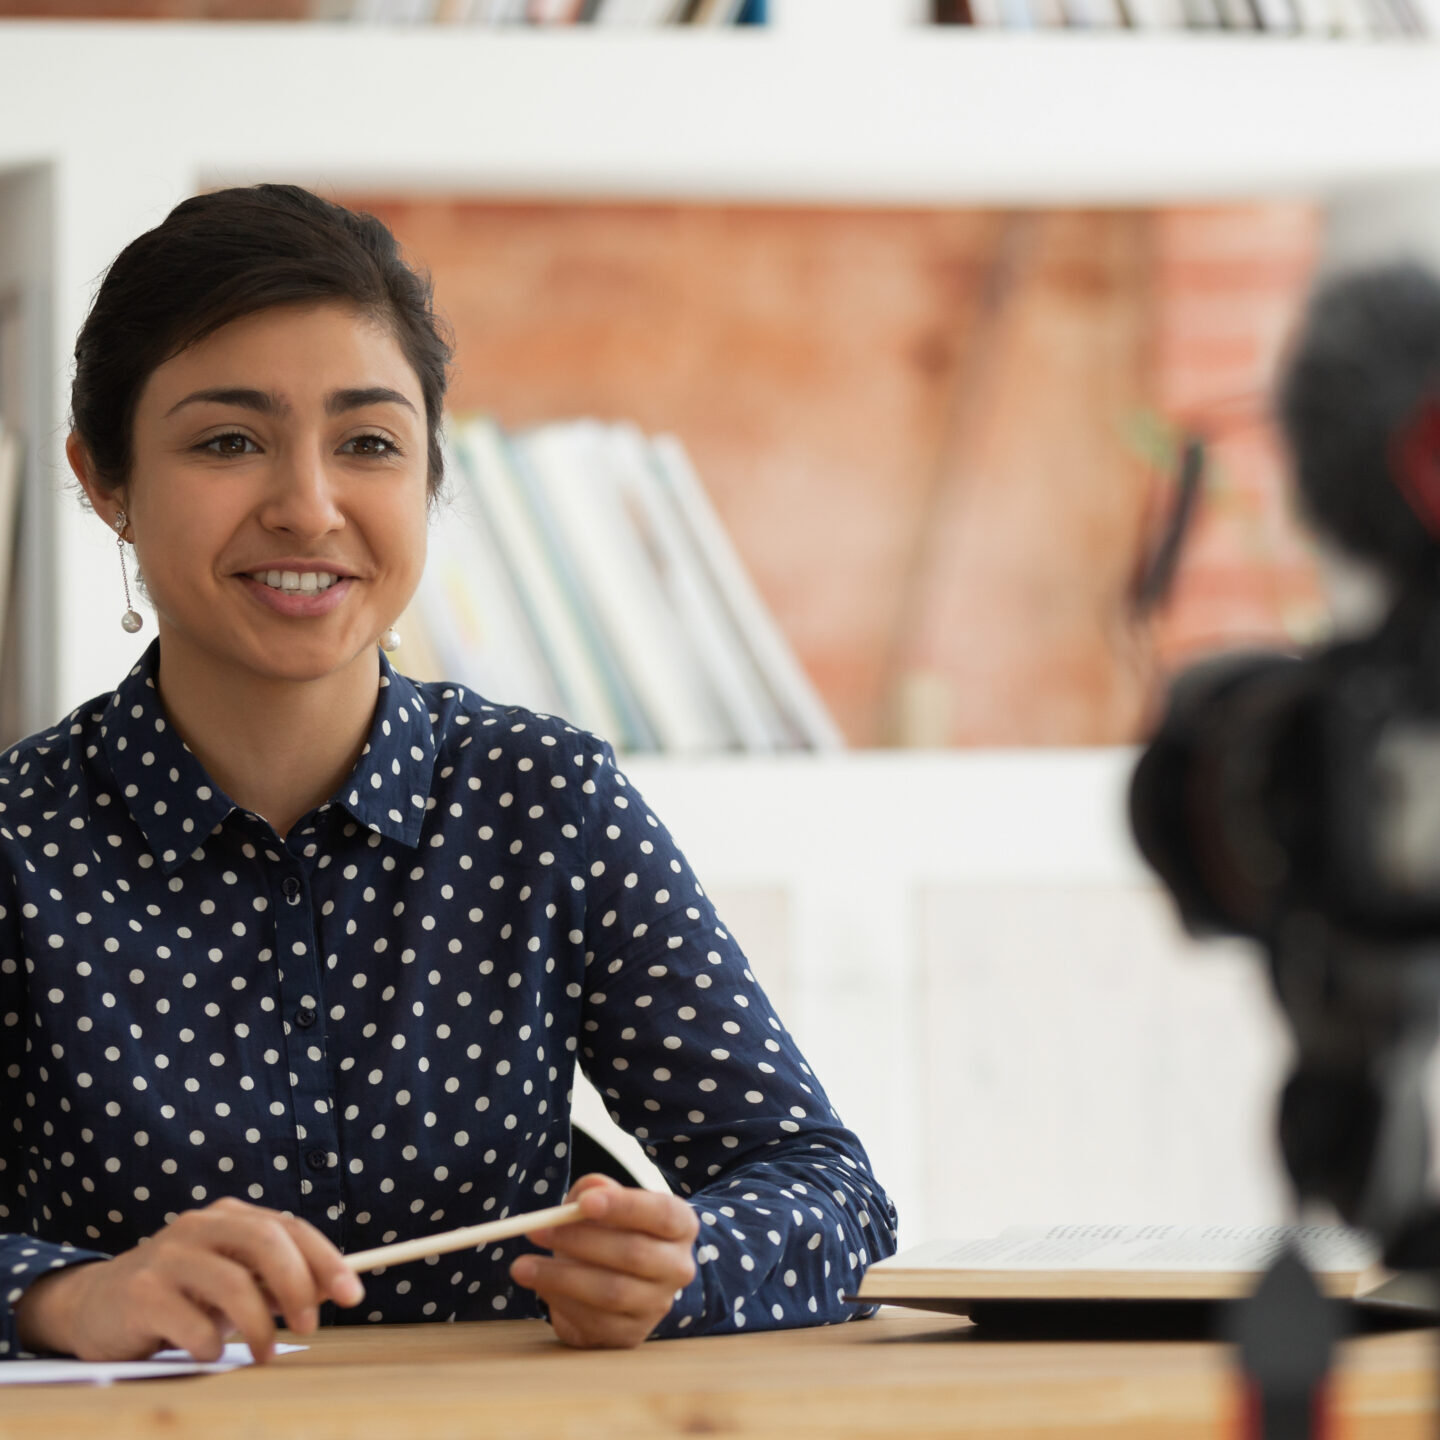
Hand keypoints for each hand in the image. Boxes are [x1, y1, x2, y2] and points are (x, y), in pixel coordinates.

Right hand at [12, 1196, 364, 1362]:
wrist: (96, 1305)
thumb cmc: (180, 1294)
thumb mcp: (230, 1280)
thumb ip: (271, 1281)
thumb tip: (328, 1291)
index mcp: (230, 1217)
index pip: (290, 1227)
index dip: (326, 1260)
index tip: (352, 1294)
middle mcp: (200, 1226)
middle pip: (266, 1242)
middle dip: (298, 1285)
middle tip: (310, 1325)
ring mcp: (168, 1255)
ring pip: (233, 1283)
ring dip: (260, 1325)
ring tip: (265, 1353)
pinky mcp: (140, 1292)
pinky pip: (191, 1322)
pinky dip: (212, 1345)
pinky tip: (210, 1353)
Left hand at [510, 1174, 698, 1348]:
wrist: (621, 1279)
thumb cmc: (612, 1230)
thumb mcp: (605, 1202)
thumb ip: (596, 1191)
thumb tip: (588, 1193)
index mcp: (680, 1226)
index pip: (660, 1213)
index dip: (624, 1207)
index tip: (584, 1203)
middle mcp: (678, 1268)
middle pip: (633, 1254)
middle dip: (580, 1241)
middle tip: (536, 1230)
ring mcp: (657, 1306)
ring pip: (611, 1292)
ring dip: (560, 1277)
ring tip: (521, 1266)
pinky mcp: (631, 1336)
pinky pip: (595, 1322)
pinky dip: (561, 1303)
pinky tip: (540, 1287)